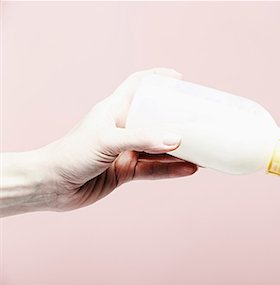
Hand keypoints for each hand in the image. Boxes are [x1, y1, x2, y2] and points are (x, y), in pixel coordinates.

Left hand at [1, 68, 197, 215]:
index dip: (158, 78)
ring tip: (204, 150)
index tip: (180, 80)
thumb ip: (142, 139)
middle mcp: (123, 128)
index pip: (138, 85)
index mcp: (115, 109)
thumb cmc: (71, 154)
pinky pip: (154, 169)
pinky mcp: (126, 171)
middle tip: (200, 121)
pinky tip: (190, 169)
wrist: (51, 186)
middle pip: (156, 118)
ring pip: (159, 147)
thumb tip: (177, 139)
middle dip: (178, 119)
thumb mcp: (107, 140)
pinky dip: (172, 170)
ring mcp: (126, 150)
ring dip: (180, 149)